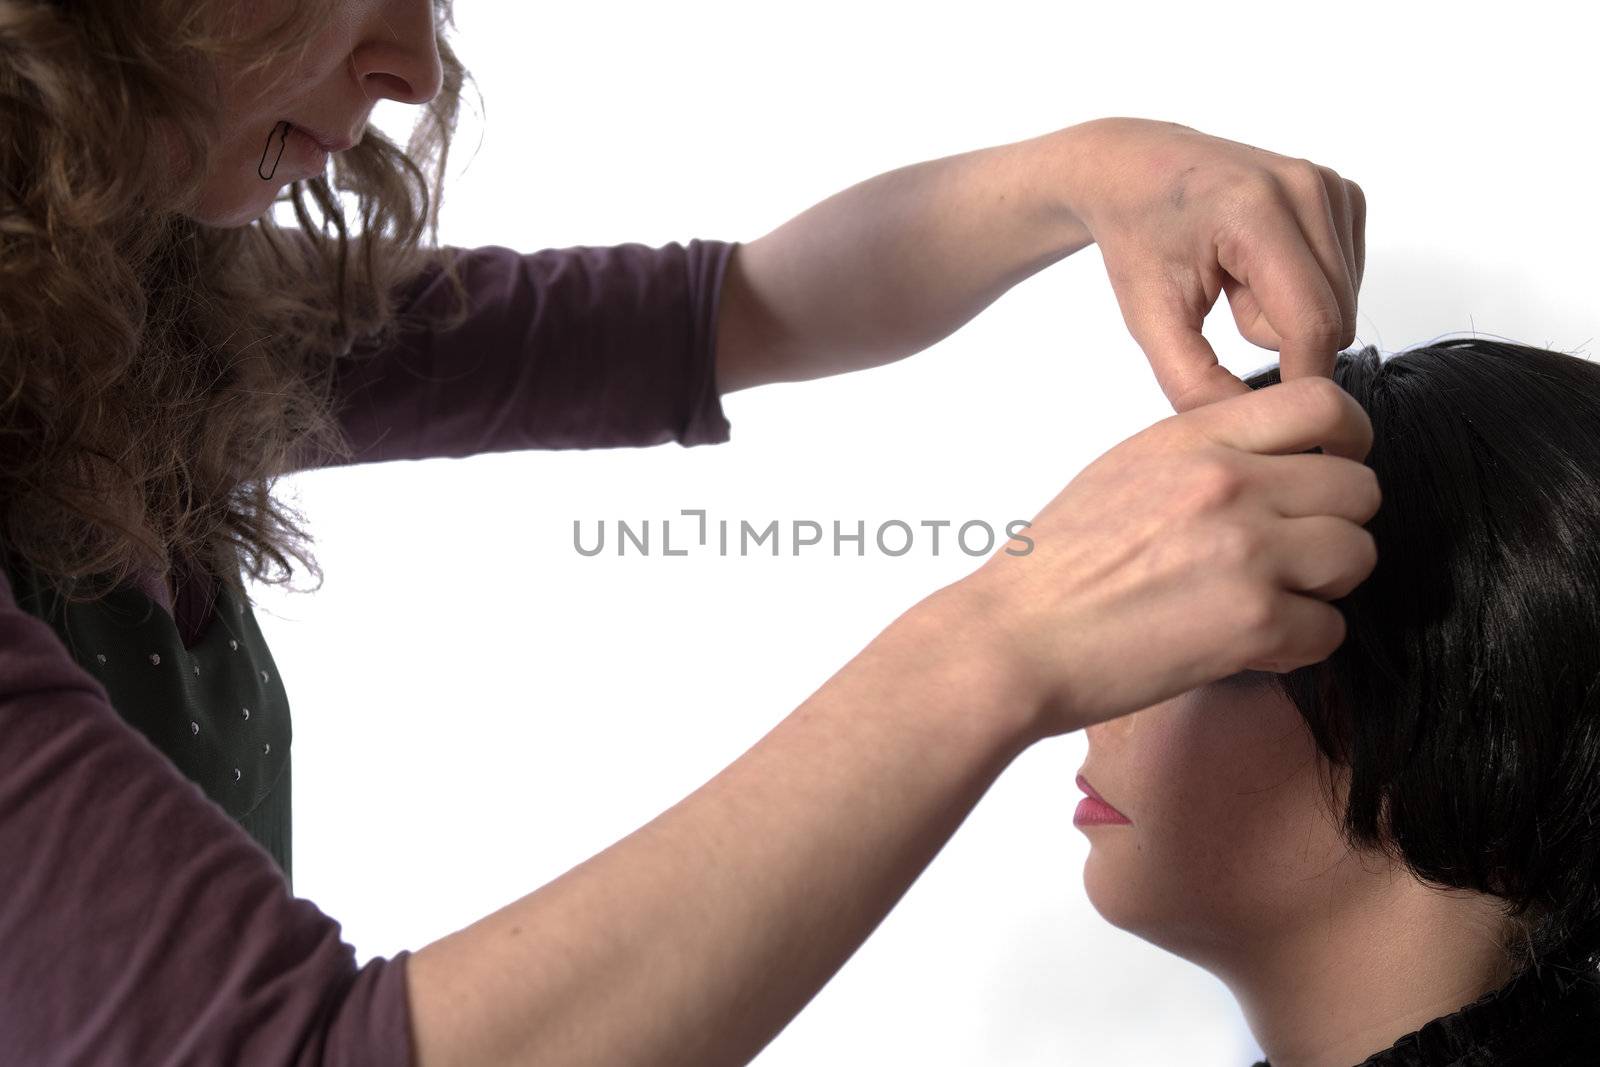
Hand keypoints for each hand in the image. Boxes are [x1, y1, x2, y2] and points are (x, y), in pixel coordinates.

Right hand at [951, 376, 1379, 740]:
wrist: (1016, 639)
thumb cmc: (1056, 568)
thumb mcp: (1125, 469)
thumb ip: (1205, 454)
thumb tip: (1276, 463)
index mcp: (1195, 439)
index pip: (1325, 404)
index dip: (1350, 439)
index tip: (1338, 466)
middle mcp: (1230, 484)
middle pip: (1358, 488)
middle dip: (1336, 526)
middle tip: (1295, 555)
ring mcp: (1248, 552)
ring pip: (1356, 557)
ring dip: (1323, 587)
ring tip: (1271, 602)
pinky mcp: (1254, 624)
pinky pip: (1329, 630)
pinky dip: (1297, 645)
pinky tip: (1248, 645)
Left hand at [1061, 117, 1366, 413]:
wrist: (1134, 170)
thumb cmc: (1138, 237)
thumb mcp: (1149, 319)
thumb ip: (1194, 383)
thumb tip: (1251, 428)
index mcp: (1256, 211)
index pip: (1313, 323)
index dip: (1300, 380)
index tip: (1274, 415)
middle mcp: (1305, 187)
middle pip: (1334, 318)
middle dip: (1279, 337)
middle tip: (1221, 305)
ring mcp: (1329, 185)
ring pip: (1343, 302)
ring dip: (1288, 312)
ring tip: (1233, 280)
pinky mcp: (1342, 192)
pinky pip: (1345, 279)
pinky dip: (1301, 287)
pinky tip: (1254, 265)